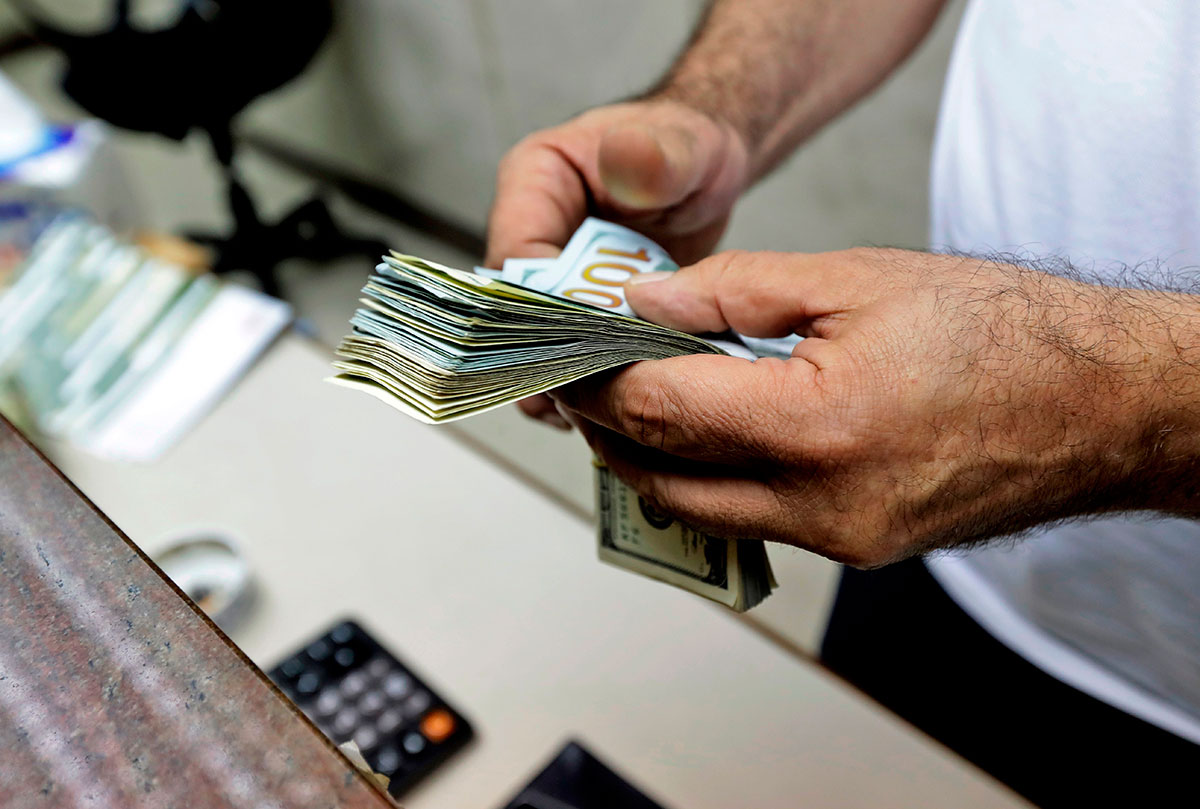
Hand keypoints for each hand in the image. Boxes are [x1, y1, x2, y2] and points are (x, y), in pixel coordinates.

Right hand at [486, 100, 749, 426]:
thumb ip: (653, 157)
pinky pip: (571, 348)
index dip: (543, 310)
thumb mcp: (679, 147)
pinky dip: (592, 378)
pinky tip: (618, 400)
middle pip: (519, 309)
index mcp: (532, 184)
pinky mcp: (578, 303)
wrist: (707, 165)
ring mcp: (553, 273)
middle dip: (552, 356)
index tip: (586, 346)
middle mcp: (531, 233)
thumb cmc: (685, 145)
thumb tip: (627, 158)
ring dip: (569, 377)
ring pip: (540, 338)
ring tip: (597, 413)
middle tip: (584, 402)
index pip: (514, 262)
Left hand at [549, 248, 1189, 566]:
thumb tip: (643, 304)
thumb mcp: (853, 278)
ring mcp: (842, 540)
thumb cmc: (997, 331)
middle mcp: (823, 503)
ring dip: (655, 463)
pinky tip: (713, 437)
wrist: (1097, 402)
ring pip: (701, 513)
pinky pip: (755, 525)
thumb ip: (732, 292)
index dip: (601, 379)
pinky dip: (714, 482)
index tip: (573, 352)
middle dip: (609, 431)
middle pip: (662, 479)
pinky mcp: (858, 551)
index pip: (660, 411)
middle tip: (591, 382)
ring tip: (643, 404)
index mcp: (818, 425)